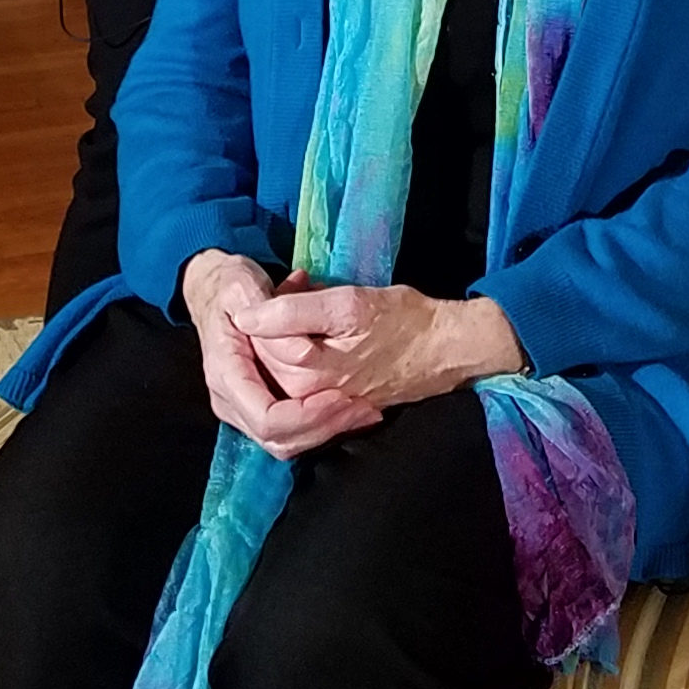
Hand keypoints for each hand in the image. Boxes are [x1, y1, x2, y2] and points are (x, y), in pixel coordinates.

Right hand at [180, 249, 343, 452]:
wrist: (213, 290)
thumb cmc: (230, 286)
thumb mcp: (247, 286)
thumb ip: (273, 314)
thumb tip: (300, 352)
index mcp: (225, 373)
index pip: (266, 418)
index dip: (306, 415)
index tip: (340, 396)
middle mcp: (229, 400)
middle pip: (278, 439)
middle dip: (324, 428)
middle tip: (363, 406)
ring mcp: (241, 408)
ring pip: (286, 443)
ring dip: (327, 430)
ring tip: (362, 408)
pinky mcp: (256, 408)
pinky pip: (290, 433)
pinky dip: (321, 425)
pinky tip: (348, 408)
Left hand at [233, 281, 522, 431]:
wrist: (444, 350)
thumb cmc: (403, 320)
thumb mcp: (348, 303)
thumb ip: (291, 310)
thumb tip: (244, 315)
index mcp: (307, 371)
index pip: (256, 337)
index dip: (263, 304)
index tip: (287, 284)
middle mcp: (308, 393)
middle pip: (263, 354)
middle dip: (272, 320)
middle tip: (300, 290)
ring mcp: (320, 402)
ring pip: (277, 366)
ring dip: (283, 336)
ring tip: (309, 308)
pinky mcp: (332, 404)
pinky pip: (295, 379)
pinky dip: (296, 352)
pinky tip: (313, 333)